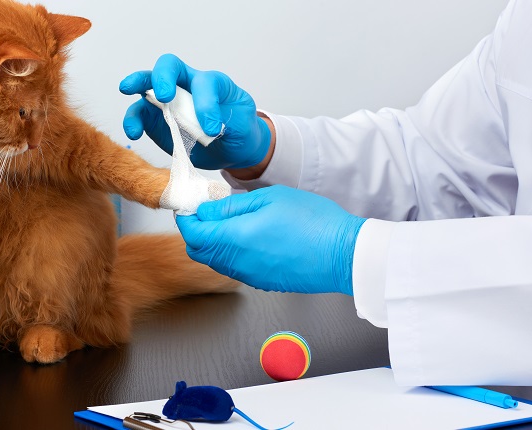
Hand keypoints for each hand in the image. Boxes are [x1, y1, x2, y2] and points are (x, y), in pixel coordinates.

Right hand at [119, 53, 270, 169]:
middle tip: (163, 96)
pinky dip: (133, 122)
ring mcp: (168, 102)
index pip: (204, 82)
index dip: (206, 103)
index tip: (212, 129)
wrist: (230, 148)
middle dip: (162, 77)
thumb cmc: (238, 129)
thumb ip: (226, 121)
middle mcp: (186, 86)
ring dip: (137, 94)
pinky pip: (139, 115)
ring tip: (136, 117)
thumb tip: (206, 127)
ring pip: (146, 87)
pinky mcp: (155, 120)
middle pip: (168, 67)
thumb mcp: (242, 124)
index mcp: (211, 82)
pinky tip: (134, 133)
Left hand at [175, 185, 366, 294]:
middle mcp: (236, 262)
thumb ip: (231, 206)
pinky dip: (232, 252)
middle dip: (197, 230)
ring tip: (233, 219)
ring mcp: (249, 275)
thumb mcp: (269, 199)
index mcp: (234, 239)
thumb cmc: (313, 222)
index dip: (187, 216)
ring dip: (215, 241)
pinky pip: (236, 267)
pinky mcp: (263, 281)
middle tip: (210, 209)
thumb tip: (205, 210)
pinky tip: (251, 236)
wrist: (344, 254)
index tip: (192, 204)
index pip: (192, 231)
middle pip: (199, 249)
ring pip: (216, 260)